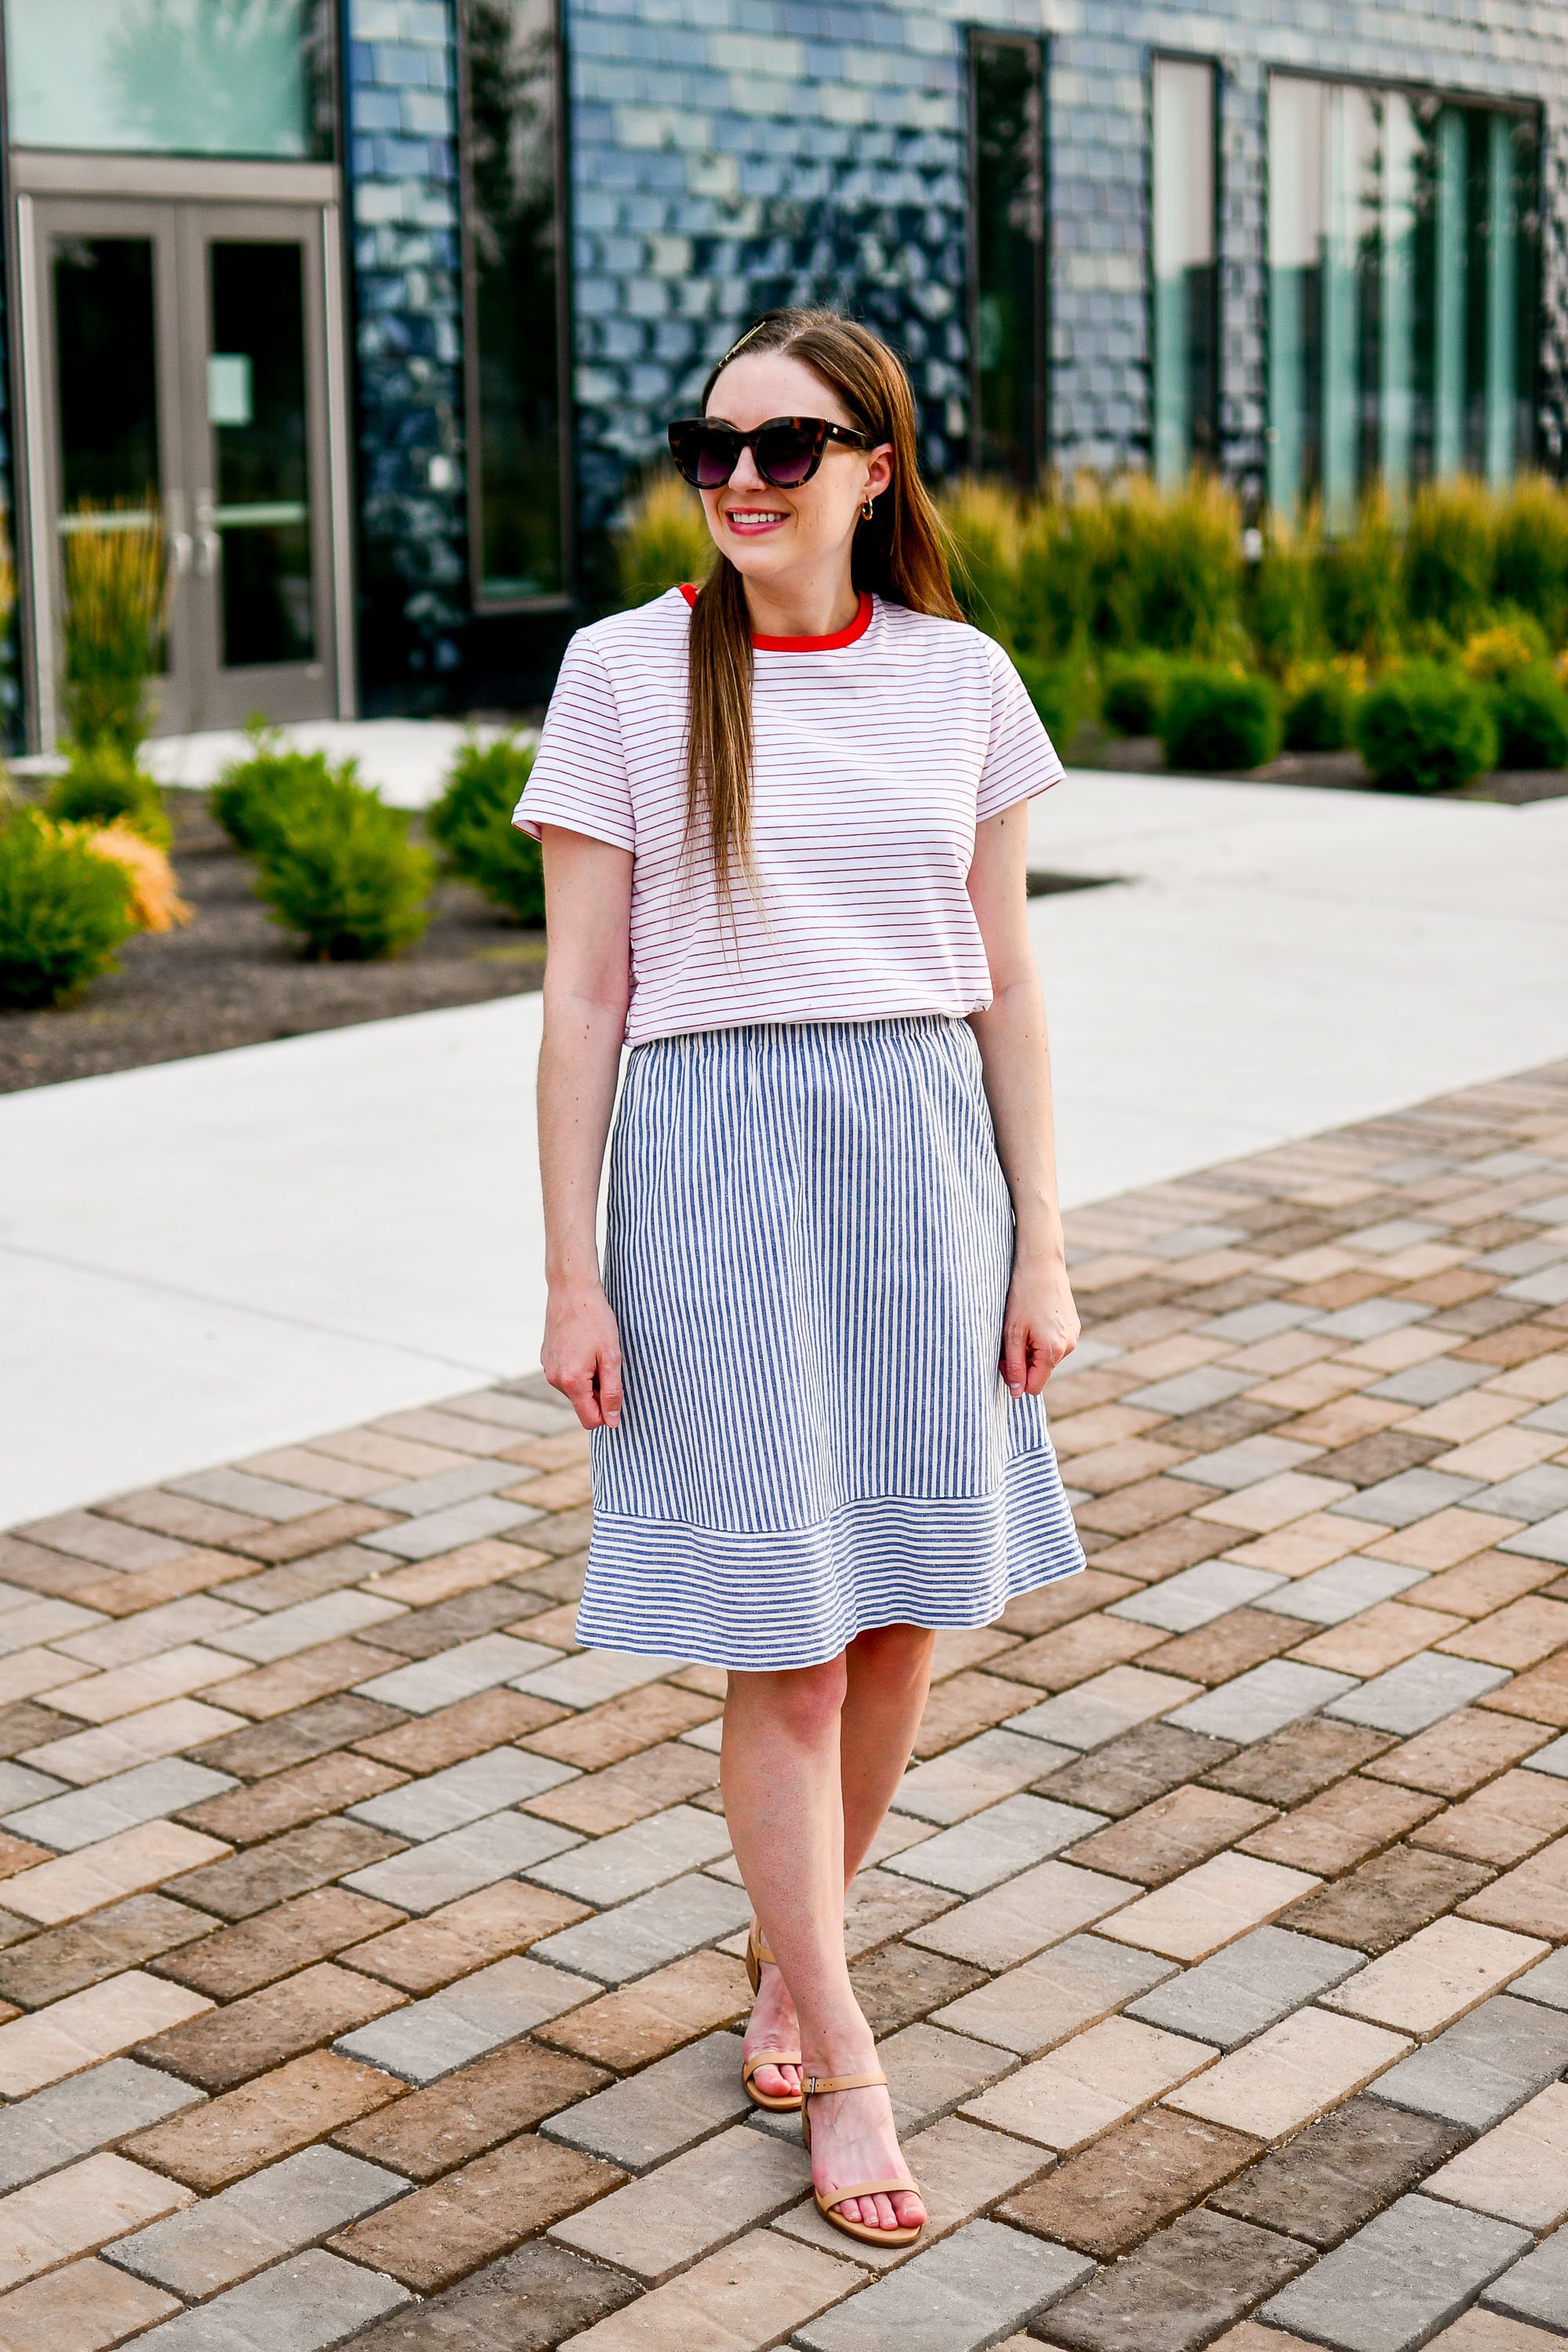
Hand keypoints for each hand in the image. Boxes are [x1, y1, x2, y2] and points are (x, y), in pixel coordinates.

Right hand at [542, 1282, 623, 1429]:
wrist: (572, 1290)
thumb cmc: (596, 1320)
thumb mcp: (612, 1357)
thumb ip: (612, 1392)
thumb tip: (613, 1421)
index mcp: (571, 1381)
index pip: (590, 1420)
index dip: (608, 1414)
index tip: (619, 1394)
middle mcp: (554, 1379)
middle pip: (583, 1404)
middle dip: (599, 1392)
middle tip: (608, 1363)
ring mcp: (548, 1368)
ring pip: (575, 1389)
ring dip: (589, 1379)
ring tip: (596, 1352)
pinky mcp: (546, 1358)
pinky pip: (566, 1375)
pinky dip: (579, 1368)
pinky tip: (585, 1346)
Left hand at [1001, 1257, 1079, 1396]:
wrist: (1041, 1265)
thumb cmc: (1023, 1296)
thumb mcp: (1012, 1333)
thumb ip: (1014, 1365)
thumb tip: (1017, 1393)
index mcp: (1053, 1350)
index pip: (1034, 1386)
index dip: (1016, 1379)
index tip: (1004, 1361)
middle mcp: (1069, 1346)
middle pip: (1041, 1372)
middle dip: (1024, 1363)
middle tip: (1010, 1340)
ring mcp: (1074, 1335)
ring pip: (1047, 1358)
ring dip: (1033, 1350)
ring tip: (1023, 1326)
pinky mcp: (1074, 1326)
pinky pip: (1055, 1345)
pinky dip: (1042, 1339)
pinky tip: (1034, 1319)